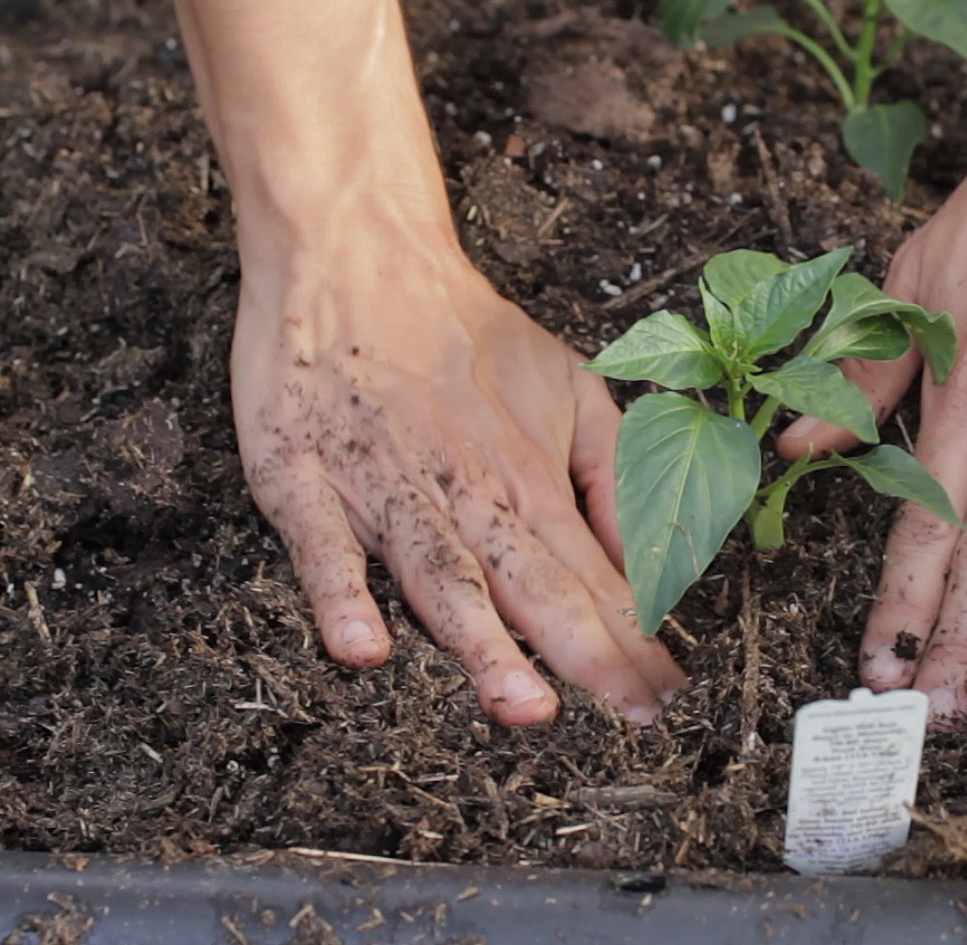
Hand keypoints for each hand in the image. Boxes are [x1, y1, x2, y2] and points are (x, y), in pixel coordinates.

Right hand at [232, 233, 686, 725]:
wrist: (359, 251)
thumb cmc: (464, 330)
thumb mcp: (569, 389)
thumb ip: (611, 478)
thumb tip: (651, 562)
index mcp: (525, 479)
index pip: (592, 579)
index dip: (633, 642)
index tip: (666, 699)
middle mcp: (460, 492)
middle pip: (530, 587)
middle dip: (584, 657)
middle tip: (627, 714)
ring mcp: (379, 487)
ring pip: (438, 578)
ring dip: (480, 644)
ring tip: (521, 704)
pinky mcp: (300, 475)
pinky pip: (321, 546)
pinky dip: (341, 595)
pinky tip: (362, 648)